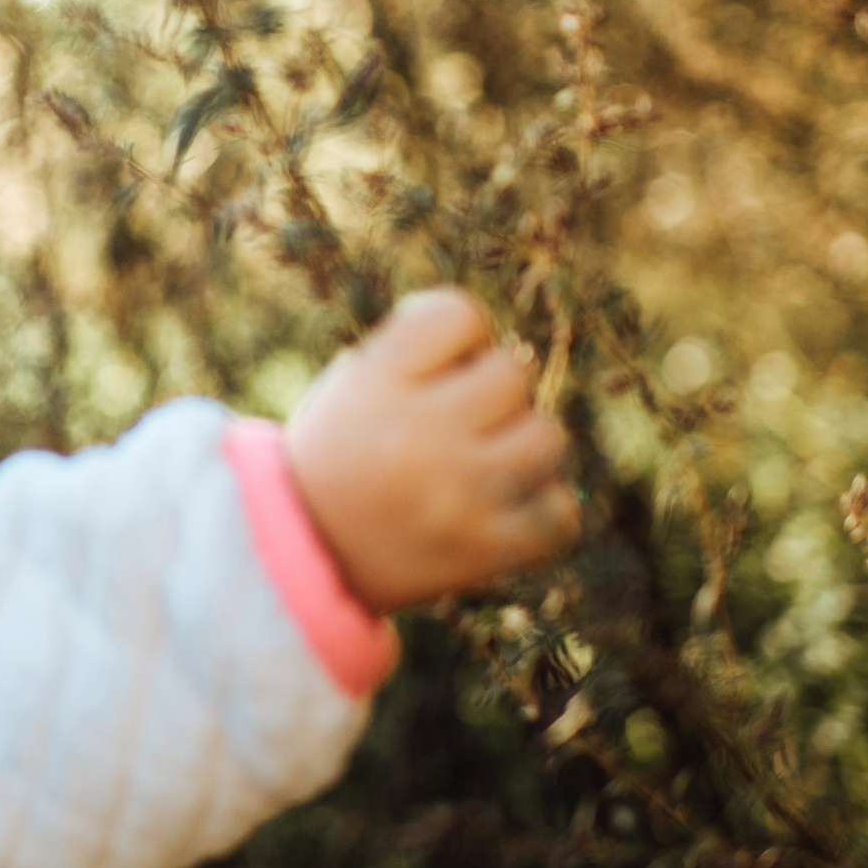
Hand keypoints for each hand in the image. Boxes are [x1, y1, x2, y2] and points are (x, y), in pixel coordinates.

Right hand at [282, 288, 577, 613]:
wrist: (308, 553)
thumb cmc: (341, 453)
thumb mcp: (353, 383)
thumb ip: (417, 348)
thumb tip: (504, 348)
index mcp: (376, 384)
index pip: (460, 314)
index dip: (459, 337)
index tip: (438, 367)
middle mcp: (416, 434)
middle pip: (512, 373)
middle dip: (491, 391)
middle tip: (461, 420)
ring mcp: (454, 495)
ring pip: (547, 437)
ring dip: (524, 445)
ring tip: (490, 461)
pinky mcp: (481, 551)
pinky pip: (559, 513)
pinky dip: (543, 507)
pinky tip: (509, 505)